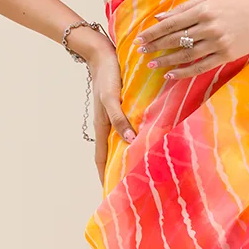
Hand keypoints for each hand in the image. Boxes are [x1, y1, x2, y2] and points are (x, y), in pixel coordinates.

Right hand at [75, 35, 135, 183]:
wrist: (102, 52)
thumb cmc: (106, 74)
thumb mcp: (112, 97)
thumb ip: (120, 118)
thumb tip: (130, 141)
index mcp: (102, 127)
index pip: (102, 160)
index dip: (105, 177)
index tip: (110, 196)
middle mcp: (108, 125)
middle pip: (112, 155)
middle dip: (118, 172)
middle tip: (131, 190)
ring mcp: (115, 117)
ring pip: (122, 143)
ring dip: (128, 157)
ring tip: (141, 171)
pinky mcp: (123, 108)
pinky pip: (129, 129)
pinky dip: (136, 139)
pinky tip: (147, 142)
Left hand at [137, 0, 248, 77]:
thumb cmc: (238, 4)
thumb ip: (185, 7)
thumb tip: (160, 18)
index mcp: (204, 8)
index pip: (172, 22)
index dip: (153, 32)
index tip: (139, 38)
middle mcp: (210, 26)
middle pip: (175, 39)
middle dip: (155, 46)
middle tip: (140, 52)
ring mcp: (218, 43)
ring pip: (185, 54)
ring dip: (166, 60)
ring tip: (152, 64)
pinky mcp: (226, 55)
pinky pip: (200, 66)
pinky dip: (184, 72)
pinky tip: (170, 74)